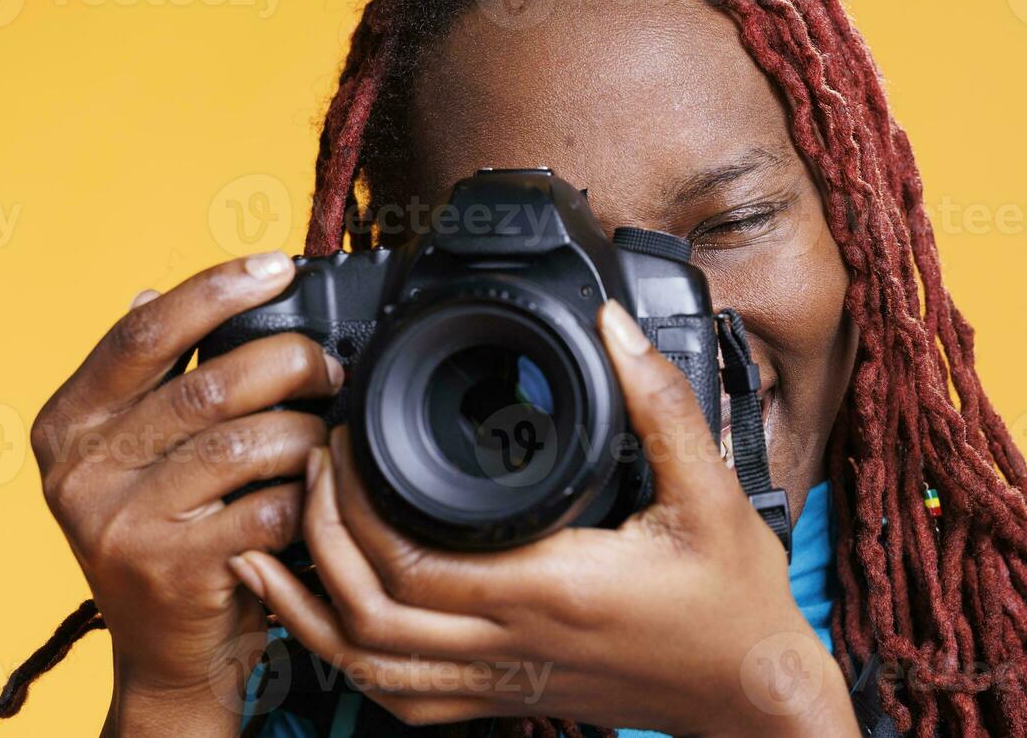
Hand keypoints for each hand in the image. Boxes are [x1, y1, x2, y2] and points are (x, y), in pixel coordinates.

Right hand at [31, 253, 343, 736]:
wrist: (165, 651)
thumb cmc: (164, 532)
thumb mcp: (129, 455)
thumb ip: (142, 380)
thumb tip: (155, 289)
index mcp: (68, 425)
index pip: (143, 334)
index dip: (215, 289)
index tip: (276, 266)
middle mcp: (81, 472)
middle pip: (208, 386)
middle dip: (289, 363)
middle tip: (330, 367)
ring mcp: (122, 525)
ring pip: (245, 444)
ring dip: (306, 429)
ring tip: (326, 430)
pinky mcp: (174, 570)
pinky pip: (269, 506)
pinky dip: (309, 491)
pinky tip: (319, 487)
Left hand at [230, 299, 857, 736]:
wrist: (753, 694)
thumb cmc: (735, 603)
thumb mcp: (712, 491)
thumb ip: (659, 403)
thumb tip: (612, 327)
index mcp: (551, 586)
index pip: (409, 560)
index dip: (352, 505)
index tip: (343, 441)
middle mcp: (515, 642)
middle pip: (368, 612)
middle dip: (317, 537)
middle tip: (308, 466)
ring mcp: (506, 677)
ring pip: (371, 668)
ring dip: (311, 609)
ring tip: (272, 546)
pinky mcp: (509, 693)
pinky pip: (404, 699)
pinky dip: (350, 664)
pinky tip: (325, 625)